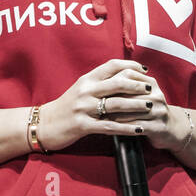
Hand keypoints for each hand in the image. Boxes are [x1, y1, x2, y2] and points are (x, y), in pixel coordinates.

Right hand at [37, 58, 188, 153]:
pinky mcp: (83, 125)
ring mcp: (84, 108)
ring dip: (137, 106)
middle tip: (152, 89)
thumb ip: (99, 82)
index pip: (112, 65)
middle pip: (118, 83)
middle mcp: (86, 91)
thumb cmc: (65, 107)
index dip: (131, 65)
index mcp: (87, 79)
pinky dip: (127, 128)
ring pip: (116, 104)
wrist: (42, 124)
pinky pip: (110, 126)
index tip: (145, 70)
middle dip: (138, 85)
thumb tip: (123, 75)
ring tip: (151, 107)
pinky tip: (140, 129)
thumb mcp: (80, 89)